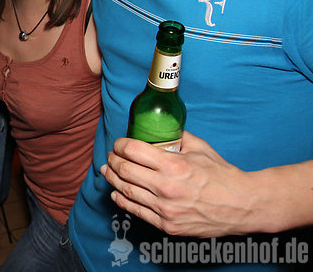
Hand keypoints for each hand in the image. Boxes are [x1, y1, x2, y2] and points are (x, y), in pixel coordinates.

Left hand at [101, 131, 254, 237]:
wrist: (244, 206)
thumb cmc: (223, 175)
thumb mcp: (201, 148)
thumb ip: (178, 137)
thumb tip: (161, 127)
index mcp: (174, 165)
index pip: (133, 151)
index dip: (121, 145)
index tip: (119, 144)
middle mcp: (166, 187)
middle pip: (125, 170)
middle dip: (114, 160)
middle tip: (112, 156)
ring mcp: (166, 209)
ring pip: (127, 191)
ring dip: (113, 179)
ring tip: (108, 171)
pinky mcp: (168, 225)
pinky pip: (137, 212)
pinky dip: (123, 201)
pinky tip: (117, 194)